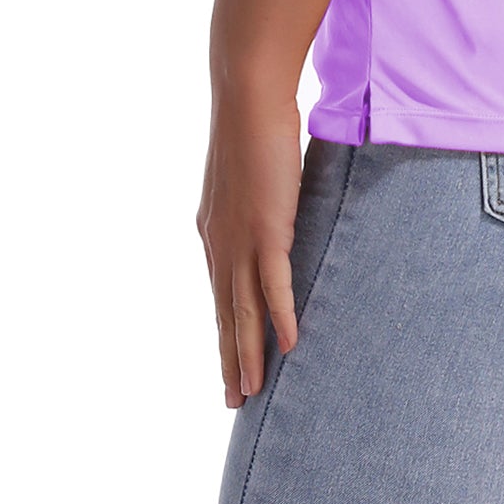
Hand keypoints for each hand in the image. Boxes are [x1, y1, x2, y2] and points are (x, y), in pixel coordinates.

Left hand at [197, 81, 304, 409]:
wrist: (246, 101)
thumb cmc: (254, 130)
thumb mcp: (253, 181)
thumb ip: (261, 210)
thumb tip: (277, 221)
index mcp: (214, 235)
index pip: (220, 297)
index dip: (224, 336)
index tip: (227, 368)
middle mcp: (220, 246)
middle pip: (225, 315)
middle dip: (229, 361)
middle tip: (234, 402)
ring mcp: (241, 241)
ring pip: (242, 311)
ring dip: (248, 355)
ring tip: (253, 392)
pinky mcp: (267, 232)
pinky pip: (274, 286)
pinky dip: (281, 317)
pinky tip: (289, 346)